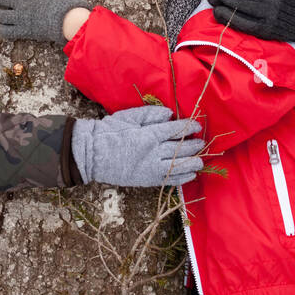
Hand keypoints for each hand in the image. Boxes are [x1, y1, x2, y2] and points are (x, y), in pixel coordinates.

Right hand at [71, 106, 203, 187]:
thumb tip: (170, 114)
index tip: (197, 126)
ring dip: (191, 164)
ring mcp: (151, 168)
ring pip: (178, 167)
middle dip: (193, 146)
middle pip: (180, 150)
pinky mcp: (147, 180)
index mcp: (149, 134)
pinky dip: (181, 178)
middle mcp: (153, 153)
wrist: (92, 153)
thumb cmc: (110, 131)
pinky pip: (169, 180)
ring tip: (200, 161)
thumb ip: (151, 114)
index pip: (175, 131)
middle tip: (202, 143)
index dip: (188, 128)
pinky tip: (189, 175)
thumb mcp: (129, 116)